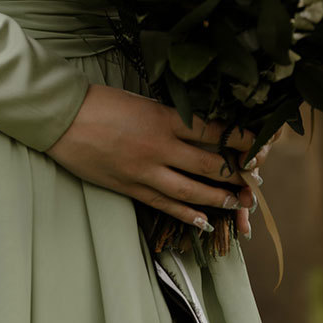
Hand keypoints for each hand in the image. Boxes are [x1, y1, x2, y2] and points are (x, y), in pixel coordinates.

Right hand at [45, 84, 275, 236]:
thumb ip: (168, 117)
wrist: (63, 118)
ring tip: (235, 203)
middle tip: (254, 182)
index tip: (258, 145)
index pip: (213, 132)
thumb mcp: (142, 102)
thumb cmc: (101, 102)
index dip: (239, 141)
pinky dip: (186, 214)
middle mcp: (160, 147)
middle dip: (235, 175)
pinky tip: (202, 220)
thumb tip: (196, 130)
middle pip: (208, 166)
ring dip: (216, 199)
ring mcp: (145, 171)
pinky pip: (164, 204)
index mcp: (164, 118)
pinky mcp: (130, 187)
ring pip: (191, 191)